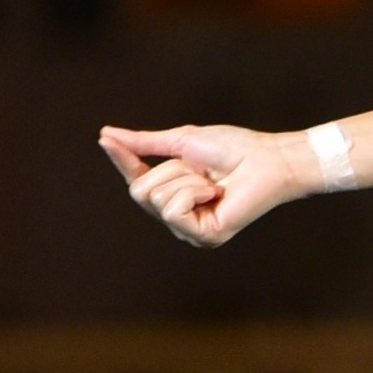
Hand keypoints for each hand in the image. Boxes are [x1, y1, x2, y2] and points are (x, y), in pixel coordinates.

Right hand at [98, 123, 309, 251]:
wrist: (267, 157)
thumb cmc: (233, 148)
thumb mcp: (181, 143)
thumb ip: (145, 144)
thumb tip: (107, 135)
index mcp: (173, 195)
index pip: (135, 181)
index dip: (122, 161)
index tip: (104, 140)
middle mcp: (179, 217)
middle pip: (139, 192)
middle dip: (167, 171)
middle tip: (199, 170)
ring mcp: (191, 230)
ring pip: (155, 199)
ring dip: (184, 180)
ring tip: (212, 183)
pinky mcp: (205, 237)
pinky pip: (174, 210)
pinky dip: (192, 193)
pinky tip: (214, 193)